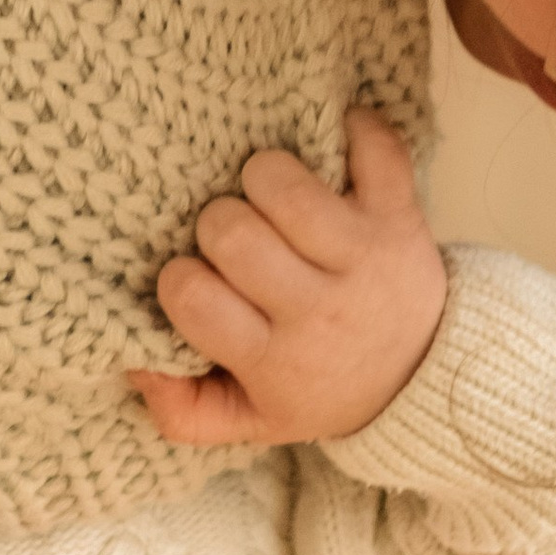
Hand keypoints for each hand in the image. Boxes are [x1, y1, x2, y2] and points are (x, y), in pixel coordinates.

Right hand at [127, 104, 446, 448]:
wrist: (422, 378)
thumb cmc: (317, 387)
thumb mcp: (247, 421)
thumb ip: (179, 408)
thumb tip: (134, 360)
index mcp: (273, 359)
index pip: (193, 297)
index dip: (181, 279)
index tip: (198, 280)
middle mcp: (320, 309)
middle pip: (232, 232)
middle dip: (218, 225)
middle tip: (235, 238)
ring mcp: (364, 256)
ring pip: (286, 185)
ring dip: (264, 177)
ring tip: (269, 199)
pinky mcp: (401, 216)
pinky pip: (376, 150)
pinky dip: (353, 133)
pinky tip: (329, 155)